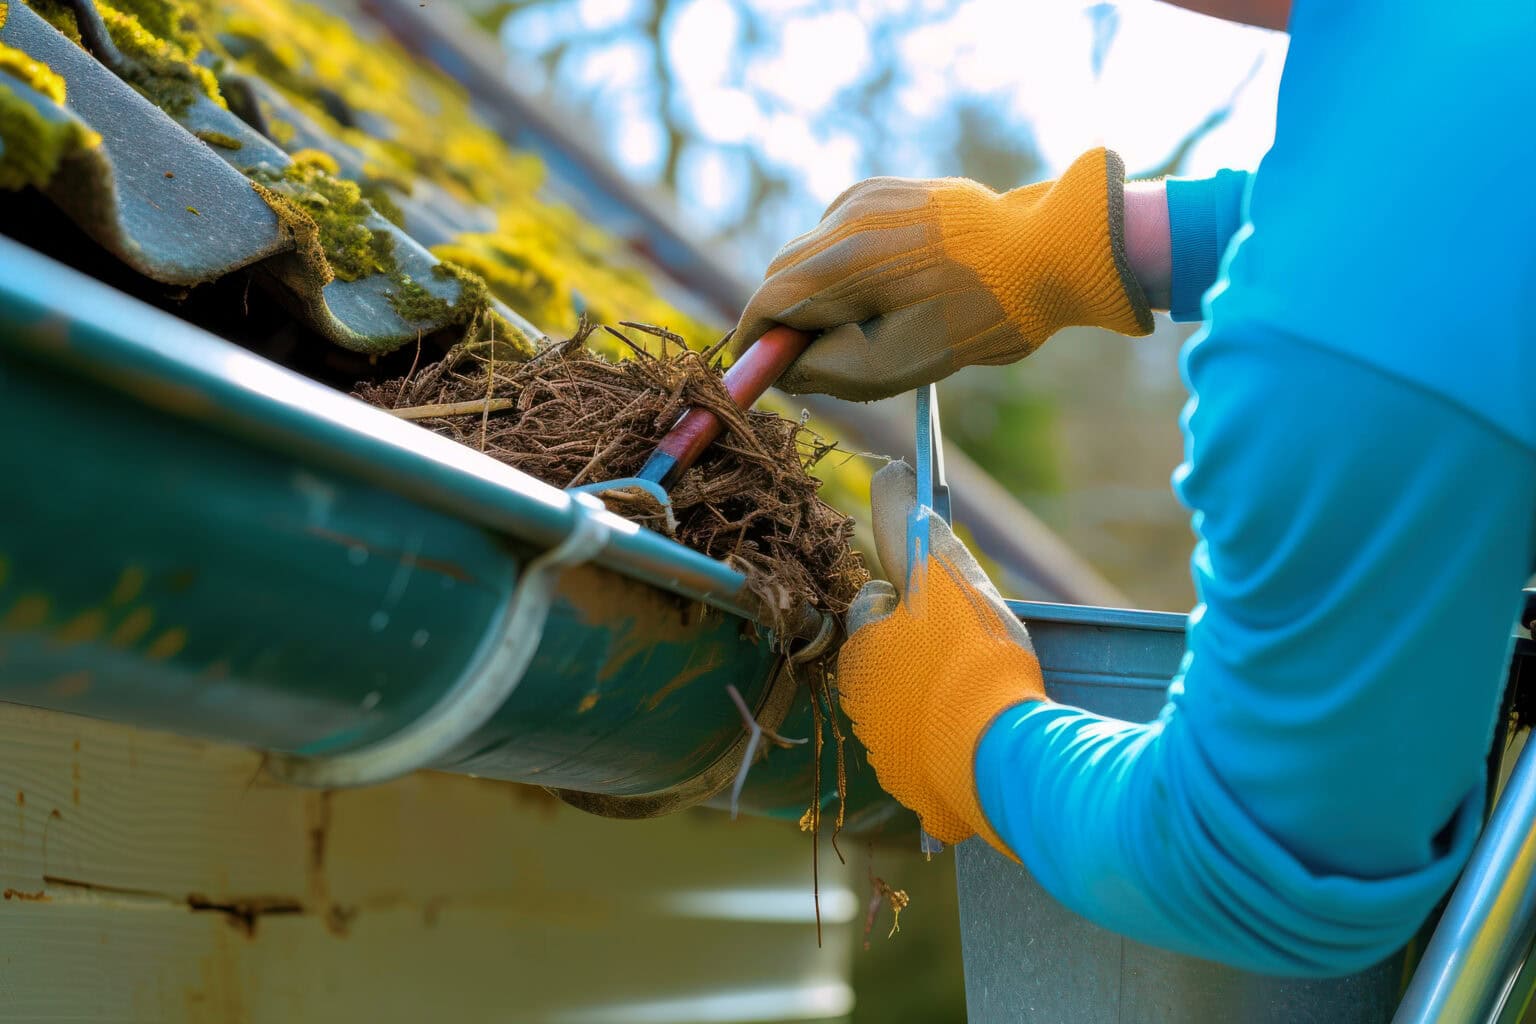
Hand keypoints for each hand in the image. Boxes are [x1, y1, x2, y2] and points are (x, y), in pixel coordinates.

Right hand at [733, 148, 1152, 400]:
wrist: (1046, 253)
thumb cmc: (981, 316)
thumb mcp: (900, 364)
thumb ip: (827, 369)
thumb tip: (782, 367)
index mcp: (848, 260)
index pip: (769, 300)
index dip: (753, 341)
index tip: (750, 370)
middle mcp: (848, 216)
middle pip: (783, 273)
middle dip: (783, 318)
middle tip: (808, 361)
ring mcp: (867, 195)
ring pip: (808, 251)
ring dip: (814, 291)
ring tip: (862, 325)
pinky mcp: (885, 189)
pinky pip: (838, 232)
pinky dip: (842, 265)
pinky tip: (885, 287)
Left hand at [836, 461, 1046, 849]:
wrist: (1003, 759)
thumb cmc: (974, 660)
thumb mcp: (948, 579)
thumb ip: (914, 530)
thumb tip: (889, 479)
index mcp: (863, 651)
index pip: (874, 604)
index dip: (913, 597)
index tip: (945, 606)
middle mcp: (862, 704)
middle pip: (889, 657)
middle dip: (920, 649)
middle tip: (970, 649)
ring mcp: (887, 752)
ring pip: (908, 704)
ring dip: (937, 694)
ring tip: (982, 692)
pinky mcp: (916, 789)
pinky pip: (929, 754)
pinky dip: (952, 741)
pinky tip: (985, 734)